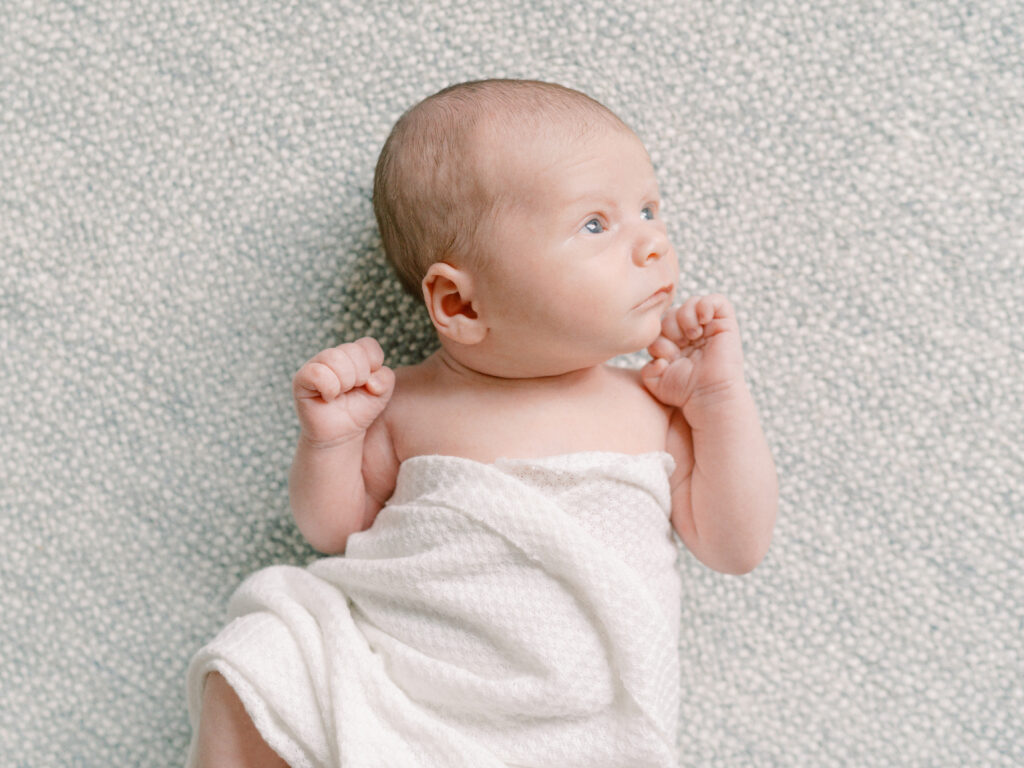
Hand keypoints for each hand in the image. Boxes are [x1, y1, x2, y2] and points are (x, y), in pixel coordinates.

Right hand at [292, 337, 394, 446]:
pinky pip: (317, 373)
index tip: (369, 382)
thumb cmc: (359, 411)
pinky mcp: (301, 379)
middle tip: (352, 390)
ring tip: (341, 394)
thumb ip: (385, 379)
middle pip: (353, 350)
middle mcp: (333, 356)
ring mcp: (316, 365)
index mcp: (353, 354)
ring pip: (335, 357)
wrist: (340, 434)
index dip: (374, 364)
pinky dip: (329, 388)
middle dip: (360, 376)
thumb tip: (370, 381)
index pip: (368, 344)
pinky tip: (328, 398)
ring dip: (345, 382)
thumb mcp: (381, 395)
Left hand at [641, 294, 746, 412]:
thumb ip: (647, 367)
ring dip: (686, 317)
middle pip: (673, 312)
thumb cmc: (684, 392)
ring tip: (692, 335)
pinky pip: (716, 300)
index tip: (666, 355)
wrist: (708, 395)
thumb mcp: (656, 380)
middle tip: (679, 344)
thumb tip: (657, 357)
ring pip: (691, 303)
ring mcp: (709, 328)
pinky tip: (703, 321)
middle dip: (671, 326)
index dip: (659, 336)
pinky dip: (706, 305)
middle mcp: (691, 334)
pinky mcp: (725, 324)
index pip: (660, 324)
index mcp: (675, 343)